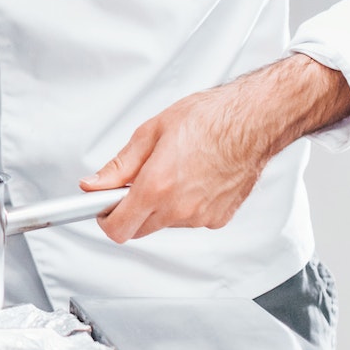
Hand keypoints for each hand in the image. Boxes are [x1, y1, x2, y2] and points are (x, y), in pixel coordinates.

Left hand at [80, 54, 349, 242]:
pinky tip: (193, 178)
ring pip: (164, 224)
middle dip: (130, 211)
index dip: (105, 219)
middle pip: (139, 229)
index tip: (102, 208)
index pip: (118, 228)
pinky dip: (183, 206)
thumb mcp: (151, 133)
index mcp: (158, 186)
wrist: (253, 121)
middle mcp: (180, 209)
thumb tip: (96, 183)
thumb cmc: (210, 119)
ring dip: (159, 206)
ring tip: (172, 172)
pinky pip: (189, 220)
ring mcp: (201, 217)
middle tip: (135, 183)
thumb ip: (119, 165)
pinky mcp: (218, 219)